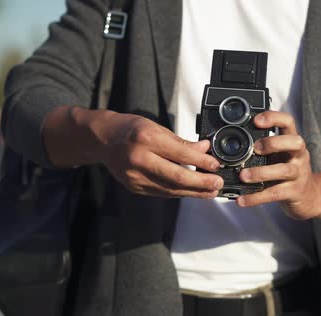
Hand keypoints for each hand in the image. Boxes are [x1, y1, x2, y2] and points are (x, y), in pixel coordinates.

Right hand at [93, 111, 223, 198]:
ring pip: (171, 189)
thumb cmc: (129, 129)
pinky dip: (179, 192)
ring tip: (210, 191)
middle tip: (218, 183)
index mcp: (146, 138)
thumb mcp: (156, 127)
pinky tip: (192, 191)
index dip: (202, 162)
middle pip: (176, 177)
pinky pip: (162, 193)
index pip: (181, 154)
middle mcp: (139, 159)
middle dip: (201, 183)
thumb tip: (204, 149)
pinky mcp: (134, 187)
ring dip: (194, 192)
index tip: (216, 165)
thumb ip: (180, 141)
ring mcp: (135, 176)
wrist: (102, 140)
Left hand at [236, 111, 320, 219]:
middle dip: (273, 143)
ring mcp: (299, 174)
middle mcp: (299, 155)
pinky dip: (256, 197)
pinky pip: (275, 194)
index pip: (288, 122)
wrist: (308, 196)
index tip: (255, 120)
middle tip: (255, 148)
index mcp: (292, 142)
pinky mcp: (294, 192)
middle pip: (295, 142)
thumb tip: (232, 141)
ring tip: (243, 176)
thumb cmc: (286, 170)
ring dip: (262, 172)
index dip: (273, 118)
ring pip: (285, 170)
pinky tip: (242, 200)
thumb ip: (262, 147)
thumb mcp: (279, 154)